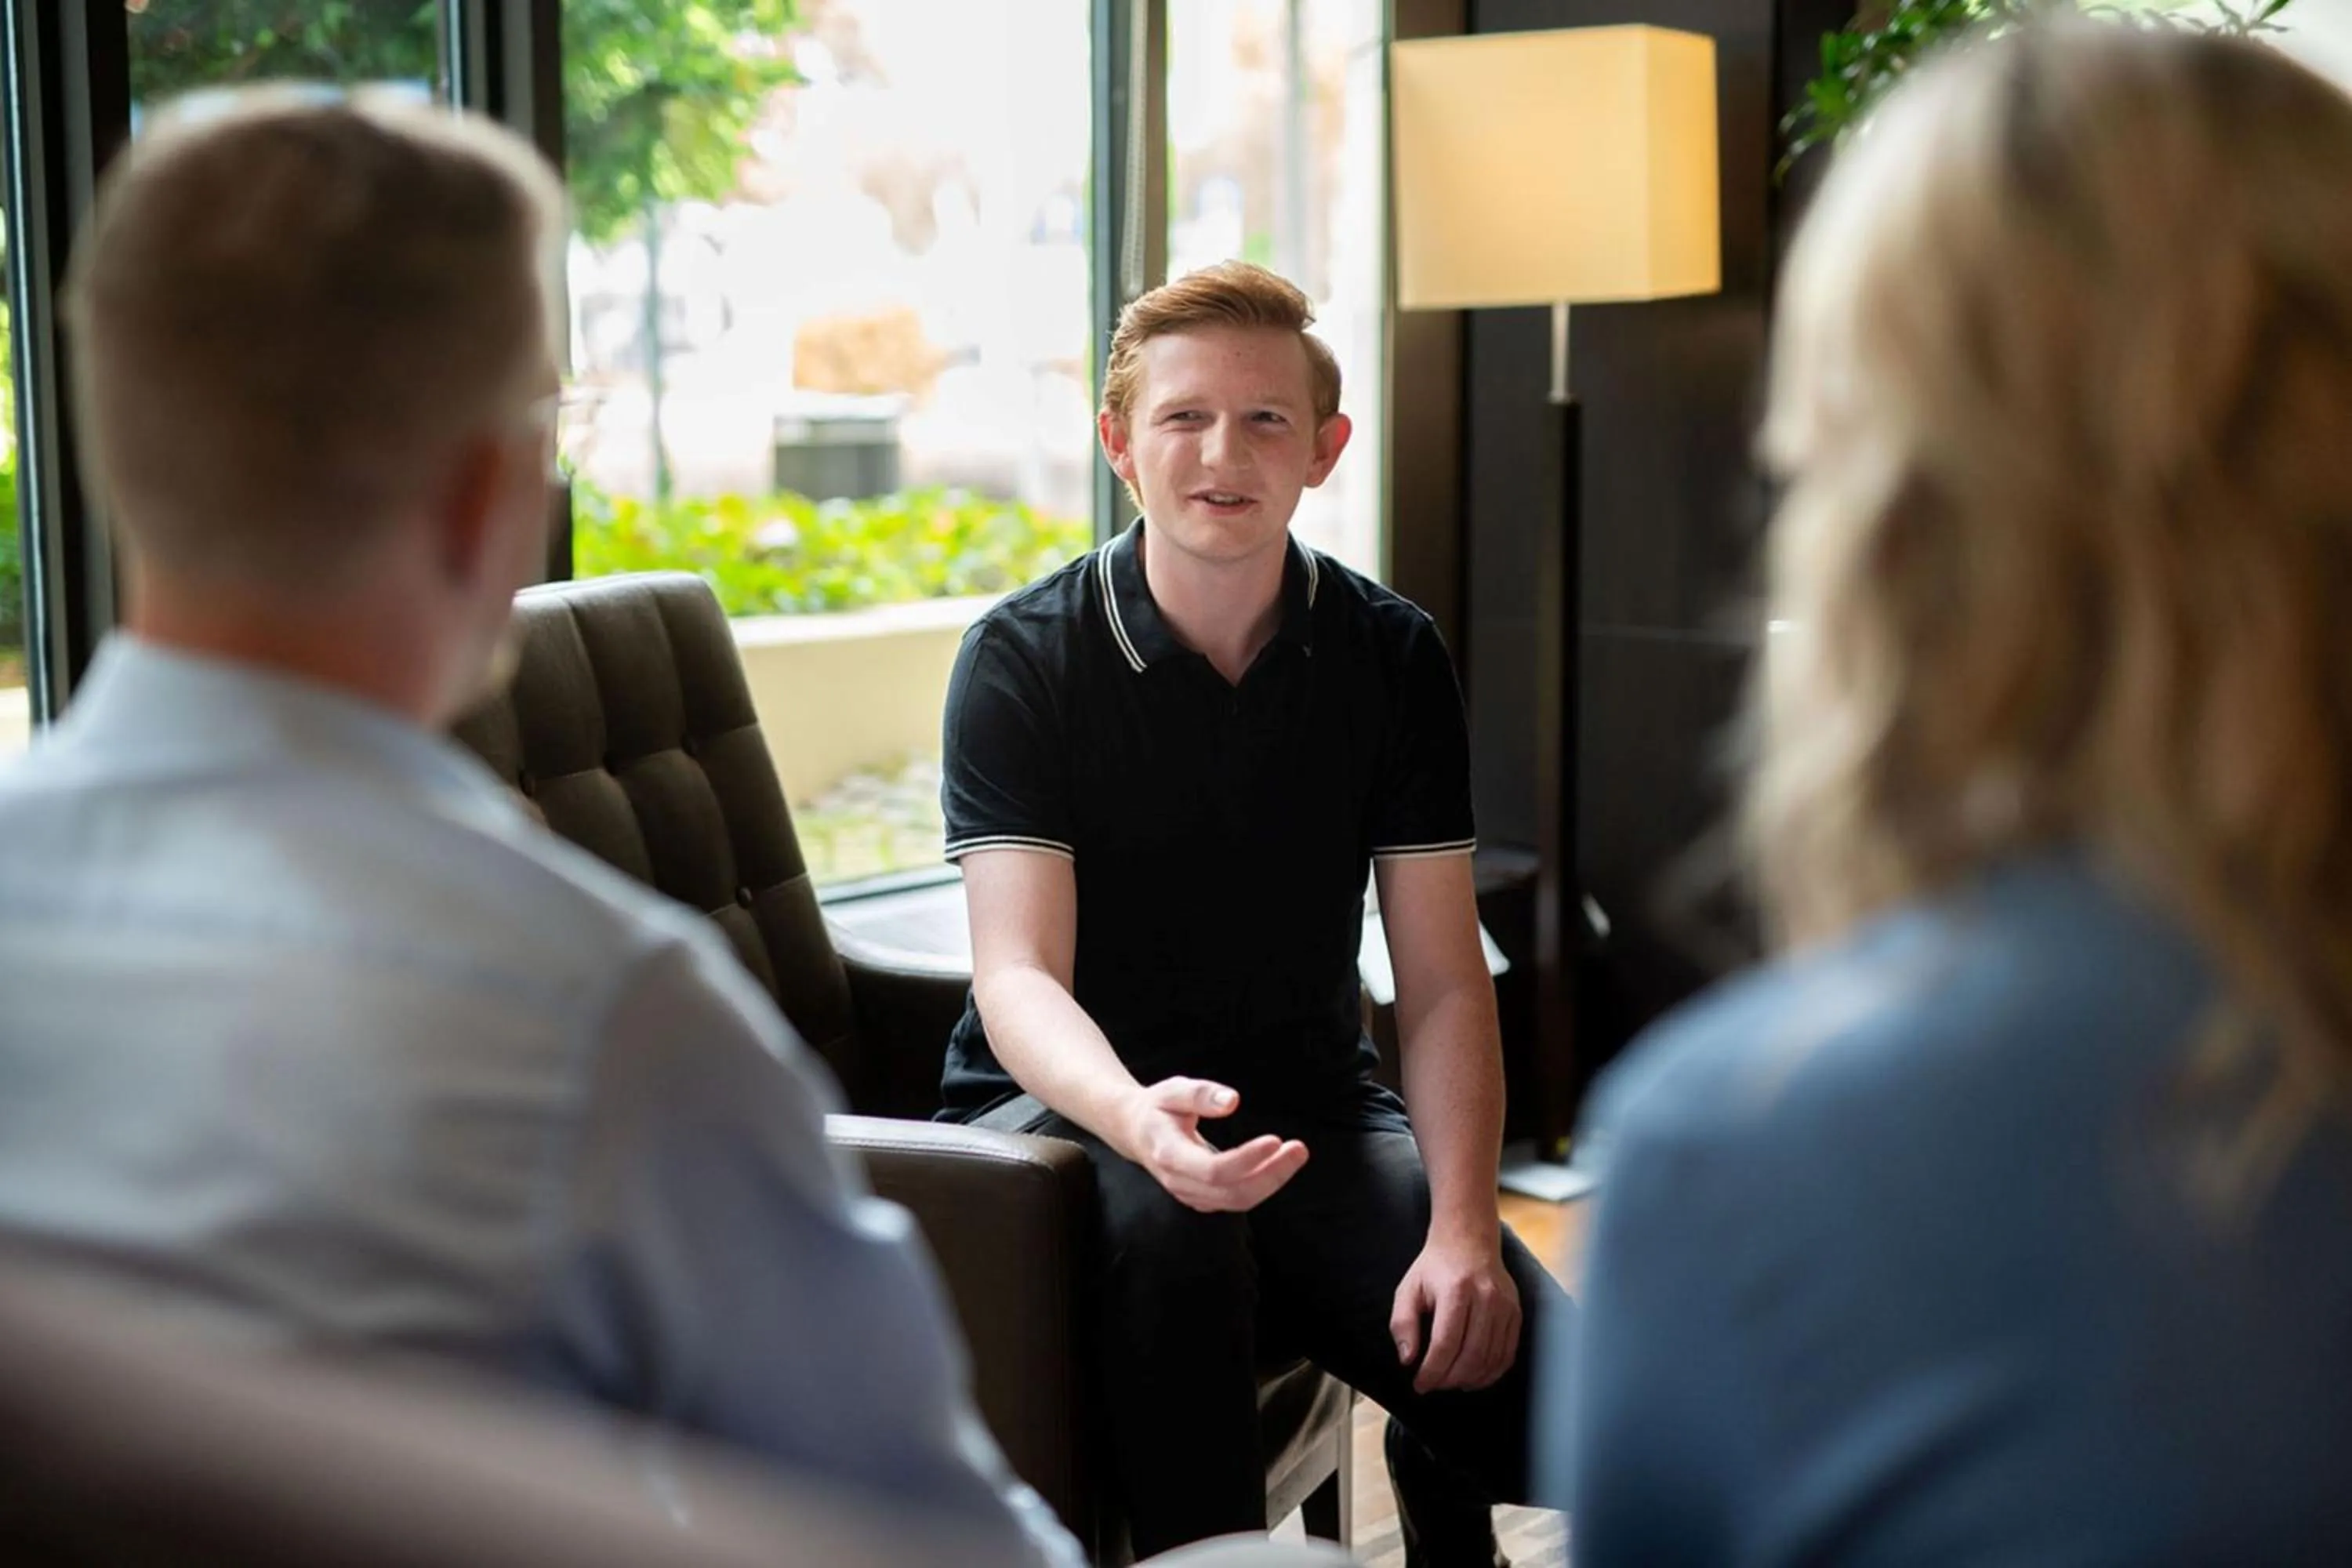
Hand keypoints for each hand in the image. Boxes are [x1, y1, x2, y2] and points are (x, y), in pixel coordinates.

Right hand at [1115, 1077, 1308, 1212]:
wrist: (1135, 1132)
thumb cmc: (1157, 1107)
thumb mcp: (1173, 1090)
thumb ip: (1201, 1094)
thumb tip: (1233, 1101)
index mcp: (1169, 1154)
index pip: (1214, 1170)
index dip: (1247, 1160)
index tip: (1276, 1139)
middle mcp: (1180, 1182)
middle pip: (1232, 1193)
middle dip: (1271, 1175)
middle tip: (1299, 1149)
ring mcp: (1191, 1195)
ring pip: (1238, 1201)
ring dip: (1272, 1181)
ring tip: (1296, 1154)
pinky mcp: (1203, 1199)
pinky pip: (1237, 1200)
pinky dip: (1262, 1185)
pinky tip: (1280, 1163)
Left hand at [1390, 1229, 1521, 1393]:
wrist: (1468, 1241)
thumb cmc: (1434, 1268)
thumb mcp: (1408, 1289)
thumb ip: (1403, 1324)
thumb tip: (1408, 1360)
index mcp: (1455, 1290)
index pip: (1445, 1344)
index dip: (1432, 1372)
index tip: (1420, 1385)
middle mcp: (1485, 1297)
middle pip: (1471, 1355)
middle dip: (1450, 1379)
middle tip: (1434, 1385)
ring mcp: (1505, 1306)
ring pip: (1491, 1358)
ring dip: (1470, 1379)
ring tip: (1451, 1382)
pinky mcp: (1515, 1313)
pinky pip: (1507, 1353)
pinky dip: (1491, 1373)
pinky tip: (1474, 1377)